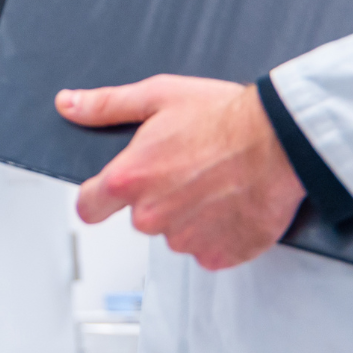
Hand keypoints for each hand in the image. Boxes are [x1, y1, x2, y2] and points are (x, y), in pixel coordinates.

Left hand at [58, 75, 304, 270]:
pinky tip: (232, 203)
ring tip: (216, 182)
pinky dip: (218, 232)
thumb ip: (106, 106)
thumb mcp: (157, 96)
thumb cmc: (225, 116)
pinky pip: (208, 249)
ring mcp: (186, 240)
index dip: (97, 198)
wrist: (283, 141)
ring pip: (175, 232)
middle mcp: (152, 217)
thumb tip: (69, 105)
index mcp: (129, 180)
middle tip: (187, 168)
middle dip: (157, 197)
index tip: (107, 193)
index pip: (88, 207)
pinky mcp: (220, 255)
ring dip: (189, 215)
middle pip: (139, 217)